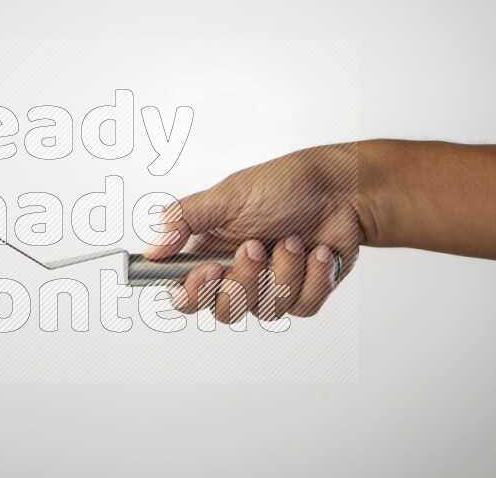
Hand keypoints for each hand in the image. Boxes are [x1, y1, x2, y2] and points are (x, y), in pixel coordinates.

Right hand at [144, 143, 359, 321]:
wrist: (342, 189)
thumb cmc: (285, 184)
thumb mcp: (227, 195)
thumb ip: (185, 219)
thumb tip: (154, 247)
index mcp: (210, 251)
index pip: (185, 293)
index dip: (193, 292)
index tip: (211, 271)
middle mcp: (237, 274)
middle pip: (223, 310)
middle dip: (245, 279)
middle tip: (257, 245)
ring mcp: (270, 286)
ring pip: (266, 310)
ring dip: (283, 270)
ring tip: (292, 239)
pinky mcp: (302, 294)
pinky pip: (301, 307)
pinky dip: (313, 276)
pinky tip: (318, 252)